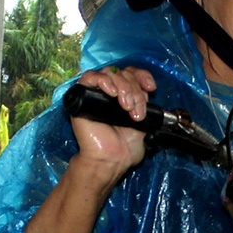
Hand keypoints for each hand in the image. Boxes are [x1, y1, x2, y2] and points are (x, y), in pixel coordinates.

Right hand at [67, 66, 157, 183]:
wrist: (111, 160)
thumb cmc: (124, 147)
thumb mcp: (144, 122)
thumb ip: (144, 102)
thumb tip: (147, 90)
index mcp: (124, 96)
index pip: (132, 73)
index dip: (143, 76)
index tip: (151, 88)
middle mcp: (109, 92)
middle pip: (123, 73)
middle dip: (135, 90)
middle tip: (136, 111)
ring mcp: (95, 93)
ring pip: (110, 73)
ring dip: (123, 87)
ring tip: (126, 108)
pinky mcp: (81, 97)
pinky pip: (89, 77)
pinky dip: (103, 81)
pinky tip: (111, 93)